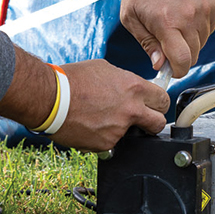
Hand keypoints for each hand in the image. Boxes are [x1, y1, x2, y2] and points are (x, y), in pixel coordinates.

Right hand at [49, 58, 171, 151]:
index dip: (159, 102)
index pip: (163, 99)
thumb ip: (124, 81)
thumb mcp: (105, 69)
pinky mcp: (105, 144)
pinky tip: (90, 125)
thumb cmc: (73, 80)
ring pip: (130, 134)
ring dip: (120, 128)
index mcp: (134, 89)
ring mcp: (119, 130)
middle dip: (152, 122)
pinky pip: (110, 142)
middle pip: (158, 123)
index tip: (154, 104)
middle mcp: (131, 110)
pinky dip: (102, 136)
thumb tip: (131, 88)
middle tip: (143, 119)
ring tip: (100, 117)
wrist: (51, 98)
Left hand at [118, 0, 214, 78]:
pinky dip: (200, 28)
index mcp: (167, 22)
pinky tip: (186, 16)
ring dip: (190, 41)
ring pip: (203, 42)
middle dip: (181, 56)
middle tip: (168, 45)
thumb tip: (160, 65)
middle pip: (194, 54)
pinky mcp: (214, 2)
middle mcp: (189, 16)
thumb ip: (147, 44)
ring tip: (176, 25)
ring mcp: (204, 8)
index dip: (177, 70)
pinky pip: (210, 27)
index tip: (171, 69)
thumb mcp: (131, 17)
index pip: (182, 60)